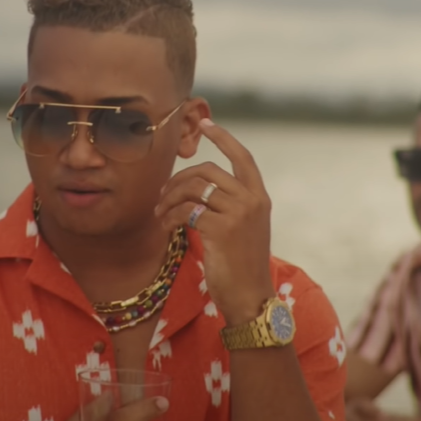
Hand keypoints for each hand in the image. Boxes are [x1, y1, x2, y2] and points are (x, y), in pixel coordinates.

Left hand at [156, 118, 274, 325]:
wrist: (250, 296)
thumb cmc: (242, 266)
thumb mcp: (244, 229)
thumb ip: (231, 205)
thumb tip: (197, 187)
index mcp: (260, 197)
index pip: (243, 157)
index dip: (223, 138)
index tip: (205, 123)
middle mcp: (252, 201)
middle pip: (207, 171)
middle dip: (178, 179)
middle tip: (162, 195)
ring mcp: (238, 214)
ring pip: (194, 189)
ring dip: (170, 199)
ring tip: (160, 213)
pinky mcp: (221, 229)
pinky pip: (186, 211)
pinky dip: (170, 216)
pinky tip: (167, 227)